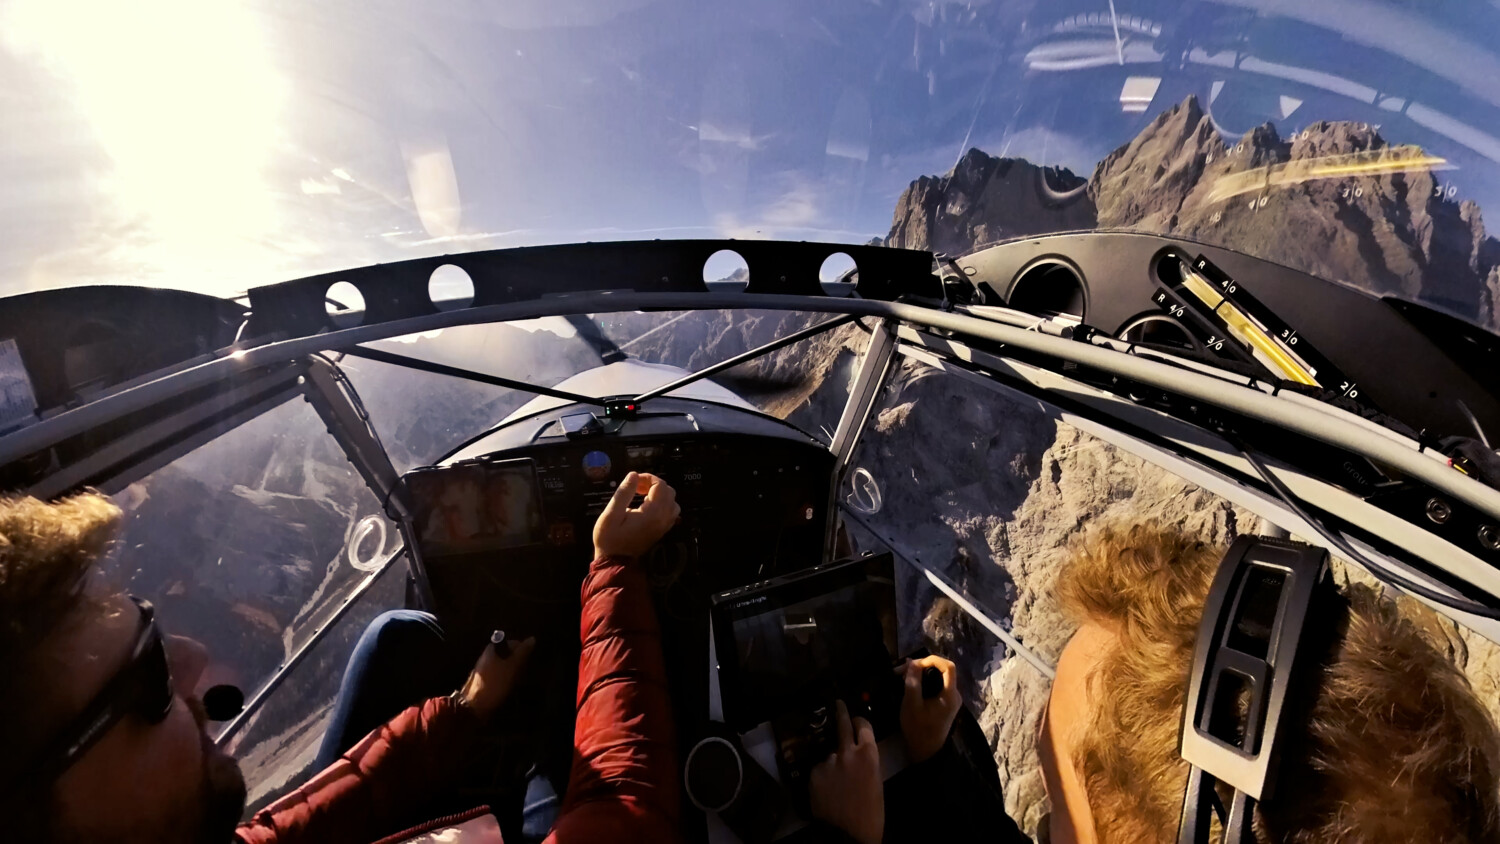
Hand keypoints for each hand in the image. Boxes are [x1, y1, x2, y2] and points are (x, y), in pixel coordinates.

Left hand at [455, 634, 536, 719]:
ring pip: (507, 666)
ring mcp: (486, 668)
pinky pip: (501, 676)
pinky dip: (507, 680)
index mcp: (493, 648)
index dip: (522, 652)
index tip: (526, 663)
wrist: (475, 705)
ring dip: (514, 674)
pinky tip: (508, 688)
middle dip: (518, 664)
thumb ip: (522, 652)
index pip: (514, 643)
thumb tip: (532, 639)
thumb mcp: (512, 666)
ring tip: (515, 683)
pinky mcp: (486, 680)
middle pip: (510, 655)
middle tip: (521, 675)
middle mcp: (488, 655)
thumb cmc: (495, 683)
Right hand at [592, 471, 679, 558]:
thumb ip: (623, 493)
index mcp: (652, 513)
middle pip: (669, 491)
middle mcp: (663, 518)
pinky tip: (646, 507)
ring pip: (672, 501)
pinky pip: (670, 512)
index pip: (660, 485)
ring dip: (659, 494)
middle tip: (636, 487)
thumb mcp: (610, 514)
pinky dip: (662, 504)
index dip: (647, 478)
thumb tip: (633, 475)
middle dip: (653, 484)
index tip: (633, 481)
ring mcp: (664, 526)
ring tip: (642, 496)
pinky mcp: (661, 530)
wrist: (615, 562)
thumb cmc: (609, 539)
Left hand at [809, 700, 883, 843]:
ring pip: (830, 752)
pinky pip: (819, 769)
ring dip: (832, 759)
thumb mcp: (877, 783)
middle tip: (837, 703)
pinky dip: (822, 775)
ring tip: (837, 779)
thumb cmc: (871, 813)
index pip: (862, 724)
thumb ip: (868, 763)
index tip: (856, 720)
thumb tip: (860, 754)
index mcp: (869, 753)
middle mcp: (846, 751)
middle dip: (840, 712)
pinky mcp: (813, 772)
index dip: (859, 721)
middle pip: (842, 723)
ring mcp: (828, 760)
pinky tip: (827, 790)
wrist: (847, 834)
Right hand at [897, 655, 961, 764]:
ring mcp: (950, 699)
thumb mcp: (911, 705)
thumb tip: (912, 662)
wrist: (926, 752)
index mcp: (950, 695)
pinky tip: (909, 684)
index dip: (932, 660)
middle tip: (901, 671)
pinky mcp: (945, 703)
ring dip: (920, 674)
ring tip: (902, 676)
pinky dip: (923, 682)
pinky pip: (936, 685)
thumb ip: (913, 682)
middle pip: (942, 670)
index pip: (948, 666)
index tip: (914, 664)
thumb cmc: (918, 729)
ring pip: (937, 677)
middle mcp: (954, 694)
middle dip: (922, 666)